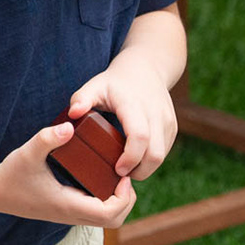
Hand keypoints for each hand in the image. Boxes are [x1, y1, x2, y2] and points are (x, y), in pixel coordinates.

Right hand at [0, 122, 138, 228]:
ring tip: (115, 177)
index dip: (123, 197)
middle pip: (114, 221)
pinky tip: (100, 180)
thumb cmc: (11, 173)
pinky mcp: (66, 212)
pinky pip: (95, 214)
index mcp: (67, 204)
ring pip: (105, 220)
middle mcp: (71, 215)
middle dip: (126, 201)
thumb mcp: (28, 152)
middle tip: (123, 176)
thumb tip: (70, 126)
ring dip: (117, 202)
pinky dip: (105, 202)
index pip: (109, 213)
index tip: (122, 175)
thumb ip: (48, 138)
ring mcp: (69, 216)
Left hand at [68, 55, 178, 181]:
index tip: (117, 169)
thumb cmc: (114, 82)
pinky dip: (151, 161)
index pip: (139, 137)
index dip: (130, 158)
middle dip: (139, 171)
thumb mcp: (94, 86)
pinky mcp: (172, 127)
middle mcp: (155, 113)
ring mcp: (167, 120)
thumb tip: (73, 114)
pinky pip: (165, 151)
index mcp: (134, 105)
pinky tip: (136, 161)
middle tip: (119, 175)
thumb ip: (81, 99)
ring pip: (162, 155)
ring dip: (145, 168)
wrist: (145, 69)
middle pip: (155, 153)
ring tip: (126, 169)